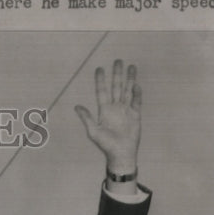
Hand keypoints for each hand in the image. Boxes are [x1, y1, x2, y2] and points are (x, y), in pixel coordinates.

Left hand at [75, 59, 140, 173]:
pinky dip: (137, 93)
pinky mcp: (136, 115)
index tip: (100, 68)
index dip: (101, 80)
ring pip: (128, 90)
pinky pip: (136, 101)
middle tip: (118, 60)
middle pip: (116, 87)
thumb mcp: (93, 131)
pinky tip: (136, 84)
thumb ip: (86, 118)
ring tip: (131, 66)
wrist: (121, 153)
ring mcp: (126, 110)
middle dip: (117, 74)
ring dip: (129, 79)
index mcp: (104, 110)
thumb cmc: (106, 145)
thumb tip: (76, 106)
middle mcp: (115, 107)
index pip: (102, 91)